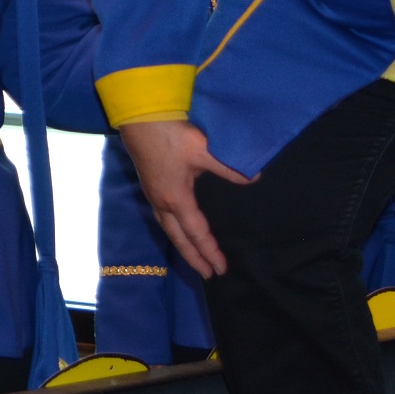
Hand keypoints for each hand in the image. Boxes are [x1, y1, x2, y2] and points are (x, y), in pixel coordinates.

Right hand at [114, 117, 250, 279]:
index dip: (210, 251)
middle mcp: (162, 202)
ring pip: (168, 229)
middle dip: (193, 257)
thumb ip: (229, 168)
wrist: (140, 119)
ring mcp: (153, 195)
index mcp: (176, 198)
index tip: (221, 269)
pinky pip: (163, 218)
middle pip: (178, 238)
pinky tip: (178, 227)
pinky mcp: (150, 186)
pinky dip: (174, 231)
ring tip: (193, 257)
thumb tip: (255, 179)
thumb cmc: (172, 135)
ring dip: (182, 246)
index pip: (196, 233)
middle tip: (208, 274)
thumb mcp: (204, 151)